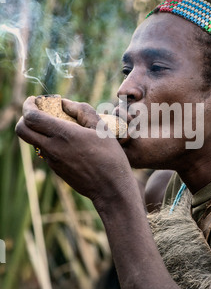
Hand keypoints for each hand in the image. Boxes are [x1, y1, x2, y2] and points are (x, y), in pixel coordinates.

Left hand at [15, 96, 134, 204]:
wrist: (110, 188)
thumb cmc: (110, 156)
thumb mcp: (101, 127)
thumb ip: (82, 110)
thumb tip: (65, 103)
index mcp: (63, 134)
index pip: (31, 117)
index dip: (28, 105)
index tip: (34, 100)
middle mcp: (52, 148)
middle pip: (22, 130)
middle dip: (26, 118)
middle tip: (40, 112)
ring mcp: (52, 161)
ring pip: (33, 141)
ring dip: (39, 131)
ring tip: (60, 127)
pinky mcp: (56, 170)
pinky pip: (45, 152)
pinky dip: (50, 142)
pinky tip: (69, 143)